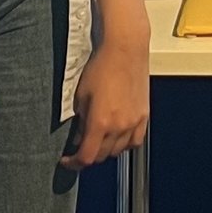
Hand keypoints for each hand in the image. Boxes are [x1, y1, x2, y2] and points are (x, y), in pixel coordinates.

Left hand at [64, 34, 149, 169]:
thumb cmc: (102, 66)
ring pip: (119, 151)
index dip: (74, 164)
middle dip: (88, 155)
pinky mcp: (143, 116)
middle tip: (79, 147)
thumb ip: (80, 120)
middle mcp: (119, 126)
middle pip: (102, 156)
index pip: (86, 157)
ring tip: (98, 139)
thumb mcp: (81, 95)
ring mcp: (134, 122)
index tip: (68, 161)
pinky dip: (124, 144)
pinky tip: (117, 137)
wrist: (125, 49)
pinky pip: (135, 141)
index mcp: (100, 122)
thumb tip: (79, 135)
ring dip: (106, 150)